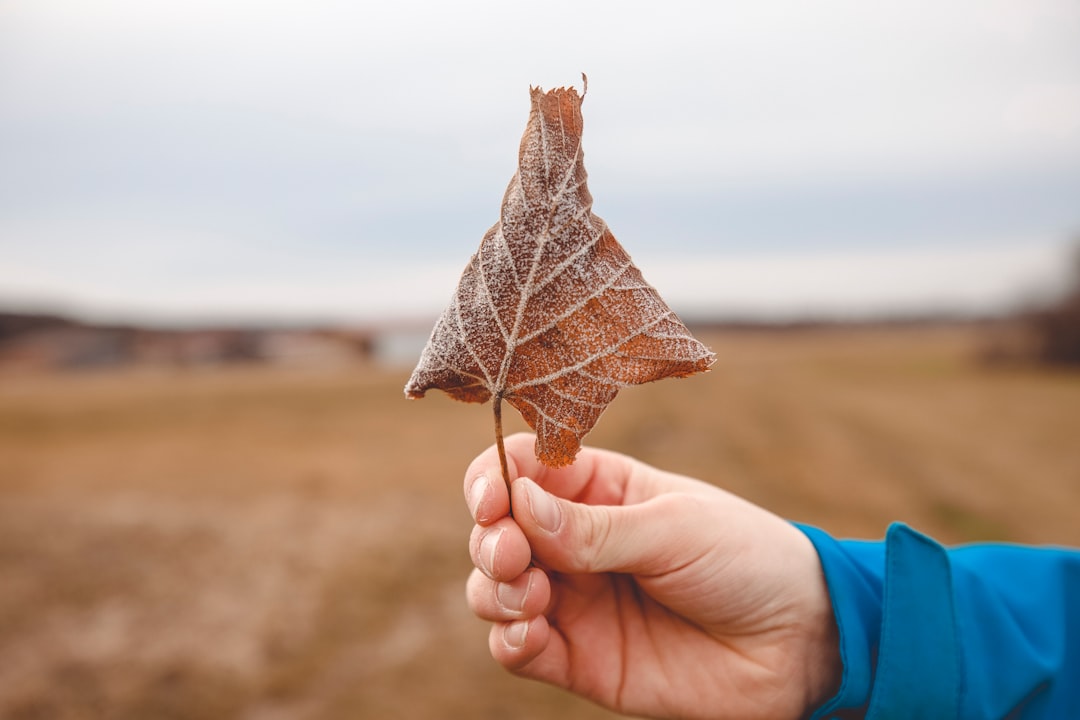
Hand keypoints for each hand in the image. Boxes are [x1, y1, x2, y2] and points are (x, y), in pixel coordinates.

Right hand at [464, 433, 840, 719]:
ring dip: (494, 590)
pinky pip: (517, 649)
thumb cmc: (745, 560)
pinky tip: (532, 633)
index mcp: (598, 489)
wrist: (799, 643)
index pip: (521, 469)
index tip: (493, 499)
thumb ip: (593, 527)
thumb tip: (516, 504)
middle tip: (514, 555)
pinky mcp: (579, 658)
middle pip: (496, 530)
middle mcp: (576, 542)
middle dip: (491, 540)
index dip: (492, 478)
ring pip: (494, 590)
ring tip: (533, 595)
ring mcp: (575, 600)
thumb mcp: (673, 527)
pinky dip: (508, 640)